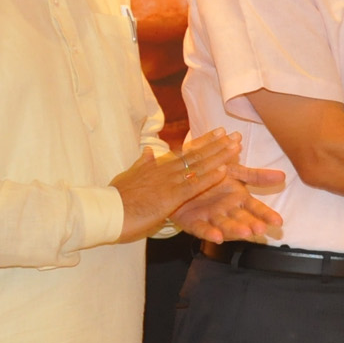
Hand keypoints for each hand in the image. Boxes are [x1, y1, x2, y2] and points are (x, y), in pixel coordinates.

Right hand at [114, 129, 237, 241]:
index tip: (220, 131)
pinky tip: (224, 170)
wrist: (107, 210)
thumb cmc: (116, 197)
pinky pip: (193, 185)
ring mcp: (169, 182)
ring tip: (236, 146)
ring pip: (199, 166)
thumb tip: (147, 151)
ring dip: (219, 156)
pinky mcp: (170, 197)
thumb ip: (141, 164)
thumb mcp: (129, 176)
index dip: (205, 141)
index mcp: (158, 166)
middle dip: (218, 145)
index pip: (187, 151)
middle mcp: (166, 170)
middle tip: (236, 135)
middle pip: (197, 155)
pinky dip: (209, 177)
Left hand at [171, 162, 287, 243]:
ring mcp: (210, 217)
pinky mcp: (193, 222)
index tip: (278, 222)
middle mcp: (227, 211)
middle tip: (261, 230)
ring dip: (235, 230)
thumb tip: (283, 175)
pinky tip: (217, 237)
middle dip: (251, 225)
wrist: (184, 172)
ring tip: (245, 233)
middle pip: (242, 219)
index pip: (256, 209)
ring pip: (224, 225)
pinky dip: (209, 233)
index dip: (266, 215)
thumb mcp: (236, 172)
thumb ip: (257, 176)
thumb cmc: (211, 173)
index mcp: (238, 200)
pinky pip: (201, 229)